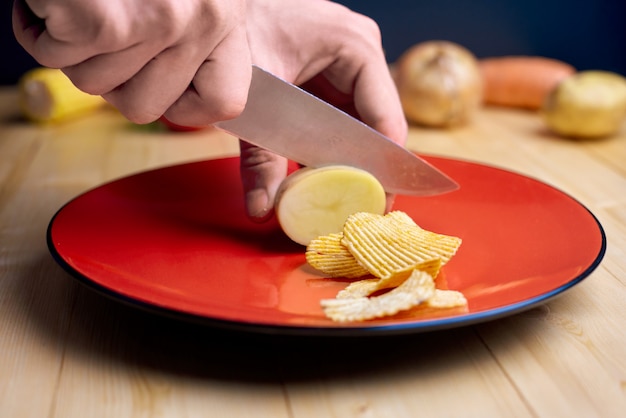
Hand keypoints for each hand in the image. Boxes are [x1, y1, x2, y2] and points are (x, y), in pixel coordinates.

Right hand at [12, 0, 250, 124]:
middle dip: (109, 74)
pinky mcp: (103, 20)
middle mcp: (199, 21)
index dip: (184, 106)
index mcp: (224, 13)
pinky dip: (35, 27)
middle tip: (97, 32)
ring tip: (76, 3)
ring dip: (68, 47)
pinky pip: (55, 55)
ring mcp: (156, 21)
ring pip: (95, 83)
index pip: (224, 101)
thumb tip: (169, 93)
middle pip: (145, 106)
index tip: (156, 80)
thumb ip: (189, 31)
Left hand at [240, 0, 406, 220]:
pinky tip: (318, 177)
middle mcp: (360, 57)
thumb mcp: (252, 95)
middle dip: (364, 171)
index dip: (382, 169)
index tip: (375, 204)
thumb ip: (261, 156)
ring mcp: (346, 69)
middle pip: (376, 129)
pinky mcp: (327, 81)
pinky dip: (327, 151)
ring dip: (346, 164)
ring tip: (340, 202)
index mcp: (356, 48)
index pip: (385, 121)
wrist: (216, 9)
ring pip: (358, 129)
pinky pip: (337, 124)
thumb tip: (265, 207)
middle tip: (358, 210)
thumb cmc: (237, 29)